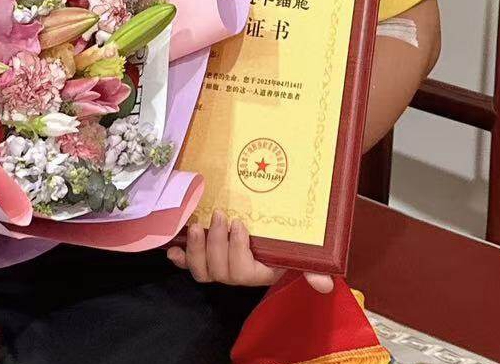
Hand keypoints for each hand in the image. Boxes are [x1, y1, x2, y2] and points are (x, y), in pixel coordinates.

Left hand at [166, 210, 333, 292]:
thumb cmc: (283, 243)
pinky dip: (179, 258)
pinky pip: (188, 265)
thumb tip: (326, 284)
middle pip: (219, 270)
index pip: (243, 272)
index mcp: (258, 273)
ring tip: (197, 226)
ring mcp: (218, 268)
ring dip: (196, 248)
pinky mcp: (203, 259)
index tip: (240, 224)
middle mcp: (236, 274)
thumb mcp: (299, 253)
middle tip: (219, 215)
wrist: (267, 234)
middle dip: (216, 242)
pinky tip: (173, 249)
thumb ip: (311, 267)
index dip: (237, 249)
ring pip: (202, 269)